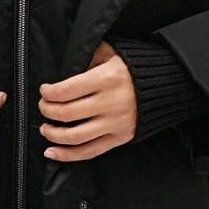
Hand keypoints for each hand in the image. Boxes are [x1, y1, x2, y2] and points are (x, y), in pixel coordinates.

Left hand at [38, 40, 135, 161]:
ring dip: (53, 134)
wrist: (165, 84)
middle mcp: (110, 103)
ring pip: (75, 136)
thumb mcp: (110, 53)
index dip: (48, 93)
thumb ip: (86, 59)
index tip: (44, 91)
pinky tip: (52, 152)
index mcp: (106, 78)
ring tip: (45, 128)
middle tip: (43, 106)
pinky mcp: (120, 138)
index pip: (66, 90)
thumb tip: (62, 72)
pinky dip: (67, 155)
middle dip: (47, 110)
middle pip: (66, 113)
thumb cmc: (131, 66)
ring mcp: (115, 123)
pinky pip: (89, 151)